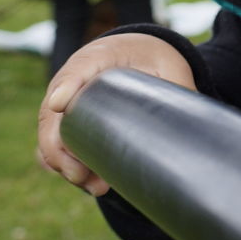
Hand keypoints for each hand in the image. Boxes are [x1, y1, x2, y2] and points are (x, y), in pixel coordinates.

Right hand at [37, 33, 195, 195]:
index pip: (78, 68)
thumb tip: (191, 124)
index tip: (60, 103)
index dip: (67, 85)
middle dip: (59, 145)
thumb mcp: (170, 66)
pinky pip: (53, 144)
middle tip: (80, 175)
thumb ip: (177, 89)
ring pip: (50, 134)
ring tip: (96, 186)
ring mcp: (63, 100)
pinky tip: (89, 182)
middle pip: (52, 112)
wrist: (134, 52)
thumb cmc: (152, 59)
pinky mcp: (64, 120)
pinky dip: (64, 165)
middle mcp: (73, 78)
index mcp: (100, 56)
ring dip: (64, 163)